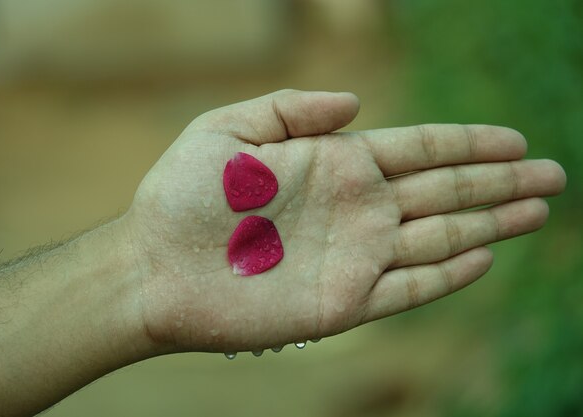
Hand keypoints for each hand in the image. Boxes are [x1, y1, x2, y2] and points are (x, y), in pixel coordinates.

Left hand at [123, 89, 565, 353]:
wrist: (153, 269)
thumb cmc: (180, 197)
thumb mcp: (228, 130)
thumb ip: (293, 109)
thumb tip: (357, 104)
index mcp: (334, 163)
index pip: (419, 149)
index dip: (470, 144)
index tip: (514, 139)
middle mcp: (354, 208)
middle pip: (444, 190)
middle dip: (500, 182)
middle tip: (552, 174)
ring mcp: (353, 256)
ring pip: (439, 236)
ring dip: (491, 223)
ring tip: (536, 209)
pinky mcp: (342, 303)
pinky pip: (407, 289)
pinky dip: (446, 275)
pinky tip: (480, 257)